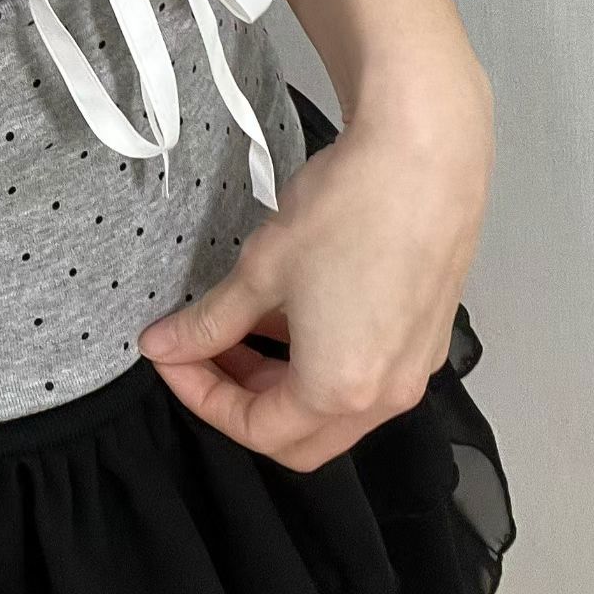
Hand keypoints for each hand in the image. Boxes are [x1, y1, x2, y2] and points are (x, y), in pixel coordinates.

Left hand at [136, 58, 494, 471]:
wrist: (426, 157)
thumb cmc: (345, 212)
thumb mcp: (261, 269)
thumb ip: (210, 321)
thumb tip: (164, 346)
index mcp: (339, 391)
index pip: (256, 429)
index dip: (201, 396)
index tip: (169, 355)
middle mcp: (385, 397)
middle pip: (299, 436)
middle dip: (241, 398)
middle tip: (201, 350)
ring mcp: (415, 369)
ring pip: (334, 408)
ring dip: (280, 379)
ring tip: (240, 326)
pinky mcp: (429, 335)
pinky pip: (365, 375)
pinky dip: (321, 360)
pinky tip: (292, 310)